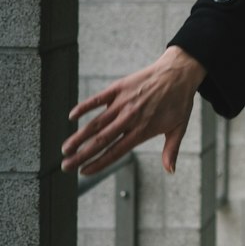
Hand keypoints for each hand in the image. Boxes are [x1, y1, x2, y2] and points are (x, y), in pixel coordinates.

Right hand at [61, 47, 205, 176]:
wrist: (179, 72)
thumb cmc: (180, 101)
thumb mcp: (179, 128)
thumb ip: (171, 150)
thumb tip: (170, 171)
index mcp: (142, 130)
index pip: (115, 151)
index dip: (98, 164)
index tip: (84, 173)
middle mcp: (129, 118)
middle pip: (100, 141)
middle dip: (81, 155)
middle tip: (65, 166)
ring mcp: (122, 102)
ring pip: (96, 123)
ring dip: (78, 136)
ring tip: (65, 149)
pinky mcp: (118, 88)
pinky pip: (97, 99)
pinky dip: (84, 107)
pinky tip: (71, 116)